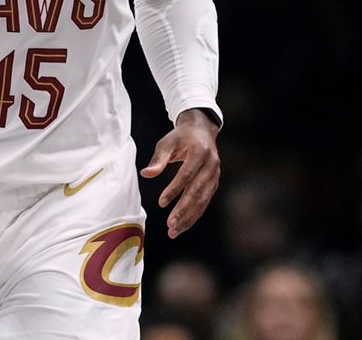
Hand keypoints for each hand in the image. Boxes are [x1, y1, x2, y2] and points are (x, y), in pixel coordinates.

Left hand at [139, 109, 220, 238]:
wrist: (201, 130)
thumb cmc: (180, 137)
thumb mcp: (167, 143)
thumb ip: (158, 159)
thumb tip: (146, 174)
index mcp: (200, 152)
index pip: (187, 174)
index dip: (174, 190)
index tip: (161, 203)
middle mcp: (211, 164)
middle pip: (197, 191)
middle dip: (183, 210)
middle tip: (170, 225)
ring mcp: (215, 174)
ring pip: (203, 200)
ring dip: (189, 217)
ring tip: (174, 231)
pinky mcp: (215, 182)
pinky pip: (205, 201)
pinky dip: (194, 214)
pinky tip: (183, 225)